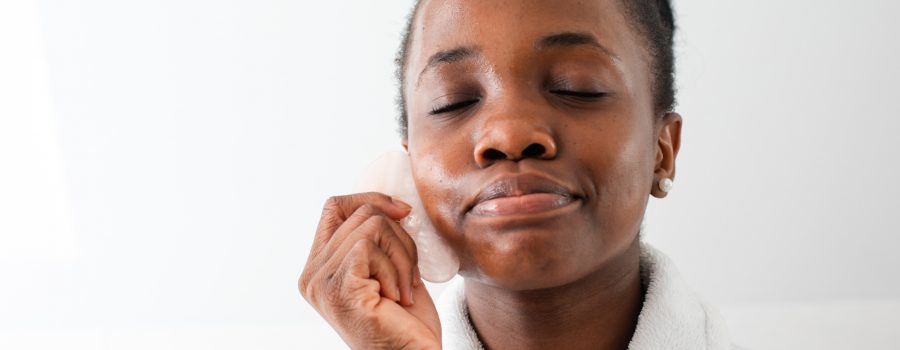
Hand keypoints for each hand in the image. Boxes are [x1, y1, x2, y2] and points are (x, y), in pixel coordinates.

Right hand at [299, 192, 440, 348]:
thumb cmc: (406, 321)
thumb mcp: (388, 268)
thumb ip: (378, 238)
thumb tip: (393, 205)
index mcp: (319, 267)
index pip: (335, 207)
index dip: (371, 200)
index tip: (404, 212)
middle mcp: (312, 275)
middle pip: (360, 214)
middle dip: (399, 237)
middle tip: (409, 275)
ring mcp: (321, 282)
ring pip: (372, 226)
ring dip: (402, 257)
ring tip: (404, 289)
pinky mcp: (338, 287)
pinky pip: (370, 246)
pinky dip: (396, 268)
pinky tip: (398, 297)